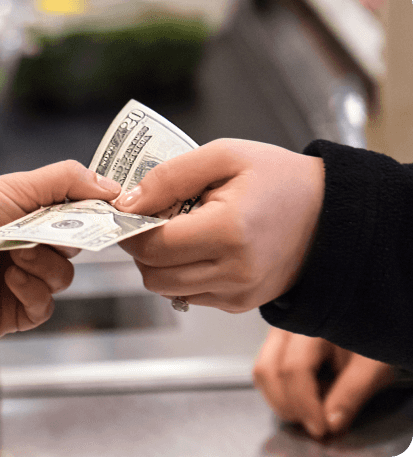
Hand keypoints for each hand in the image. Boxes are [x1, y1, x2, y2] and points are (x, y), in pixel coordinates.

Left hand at [0, 160, 120, 337]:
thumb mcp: (13, 185)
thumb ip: (65, 180)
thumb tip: (108, 184)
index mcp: (24, 217)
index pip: (74, 216)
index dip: (91, 214)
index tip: (109, 209)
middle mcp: (23, 248)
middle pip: (74, 248)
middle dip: (65, 237)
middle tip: (48, 229)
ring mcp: (17, 282)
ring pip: (62, 278)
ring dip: (44, 263)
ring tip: (16, 252)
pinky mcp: (9, 312)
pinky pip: (43, 307)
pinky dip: (31, 291)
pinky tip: (10, 277)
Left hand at [113, 139, 324, 312]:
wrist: (331, 214)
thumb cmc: (280, 179)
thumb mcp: (225, 156)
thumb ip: (169, 177)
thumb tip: (127, 203)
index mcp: (230, 231)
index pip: (152, 245)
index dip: (130, 229)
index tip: (130, 211)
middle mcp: (234, 271)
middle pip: (152, 274)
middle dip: (141, 248)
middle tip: (152, 220)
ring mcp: (238, 293)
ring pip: (166, 289)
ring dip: (159, 263)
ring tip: (179, 232)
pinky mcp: (240, 304)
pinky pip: (189, 295)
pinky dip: (182, 273)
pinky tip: (199, 247)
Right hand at [253, 327, 395, 438]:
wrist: (366, 328)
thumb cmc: (370, 346)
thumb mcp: (372, 369)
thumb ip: (350, 394)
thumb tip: (330, 424)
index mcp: (313, 326)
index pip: (294, 369)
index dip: (304, 403)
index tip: (321, 428)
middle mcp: (286, 326)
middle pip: (268, 371)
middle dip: (288, 406)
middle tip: (313, 425)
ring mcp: (276, 333)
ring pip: (261, 372)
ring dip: (280, 401)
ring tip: (308, 414)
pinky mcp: (273, 344)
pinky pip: (263, 371)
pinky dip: (278, 393)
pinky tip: (302, 400)